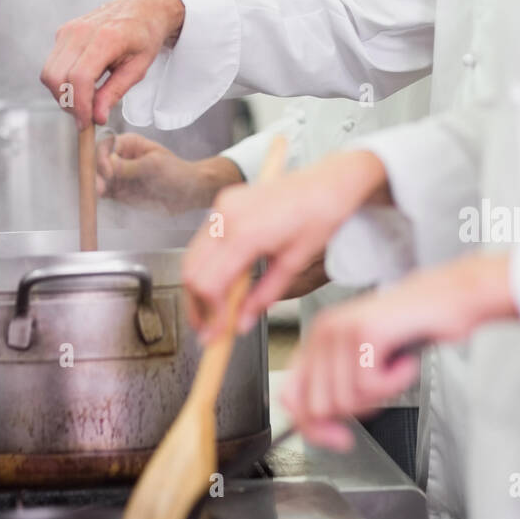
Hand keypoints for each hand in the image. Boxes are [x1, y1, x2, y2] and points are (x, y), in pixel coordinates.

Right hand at [40, 0, 184, 127]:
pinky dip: (61, 81)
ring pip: (49, 73)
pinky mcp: (63, 32)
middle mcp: (82, 31)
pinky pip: (52, 64)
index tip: (87, 122)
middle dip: (68, 103)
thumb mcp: (139, 68)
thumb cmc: (144, 36)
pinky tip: (82, 85)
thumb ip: (115, 92)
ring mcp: (69, 30)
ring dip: (62, 94)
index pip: (80, 78)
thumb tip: (97, 117)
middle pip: (57, 77)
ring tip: (85, 100)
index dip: (80, 105)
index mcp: (107, 37)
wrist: (142, 7)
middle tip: (86, 115)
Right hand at [96, 133, 243, 212]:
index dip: (102, 157)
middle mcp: (121, 158)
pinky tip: (103, 198)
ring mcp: (119, 176)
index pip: (106, 146)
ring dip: (97, 186)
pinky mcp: (120, 192)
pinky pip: (105, 193)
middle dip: (97, 174)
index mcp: (129, 144)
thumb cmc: (177, 173)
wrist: (189, 193)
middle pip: (98, 163)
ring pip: (99, 179)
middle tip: (101, 186)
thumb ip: (130, 166)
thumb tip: (109, 164)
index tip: (107, 170)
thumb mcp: (154, 166)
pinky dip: (102, 196)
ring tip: (101, 193)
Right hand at [182, 149, 390, 338]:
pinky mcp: (224, 202)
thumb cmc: (319, 216)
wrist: (329, 182)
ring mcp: (222, 206)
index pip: (209, 283)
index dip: (209, 315)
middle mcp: (226, 216)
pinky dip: (207, 266)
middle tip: (210, 330)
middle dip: (197, 304)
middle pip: (191, 271)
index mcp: (245, 233)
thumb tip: (241, 324)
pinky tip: (224, 283)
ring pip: (193, 257)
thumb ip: (263, 297)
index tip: (215, 336)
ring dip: (199, 286)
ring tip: (217, 311)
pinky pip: (204, 241)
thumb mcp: (294, 264)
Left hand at [281, 253, 514, 449]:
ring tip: (395, 368)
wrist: (447, 299)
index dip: (311, 427)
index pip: (291, 395)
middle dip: (356, 411)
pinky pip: (370, 386)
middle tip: (383, 387)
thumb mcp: (365, 364)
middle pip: (319, 407)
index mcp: (317, 338)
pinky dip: (395, 383)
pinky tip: (405, 362)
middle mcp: (323, 331)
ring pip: (346, 400)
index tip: (339, 439)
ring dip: (380, 395)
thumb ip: (337, 389)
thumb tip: (320, 429)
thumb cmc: (412, 331)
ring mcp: (341, 329)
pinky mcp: (365, 332)